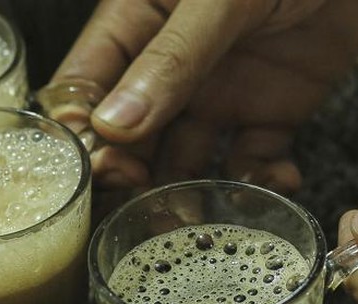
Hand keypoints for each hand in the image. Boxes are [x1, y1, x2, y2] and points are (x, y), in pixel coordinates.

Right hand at [51, 0, 357, 191]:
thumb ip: (171, 58)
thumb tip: (113, 126)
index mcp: (136, 25)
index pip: (85, 88)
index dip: (83, 133)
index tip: (100, 169)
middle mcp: (170, 69)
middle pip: (129, 139)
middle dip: (131, 179)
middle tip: (143, 211)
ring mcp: (219, 92)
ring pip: (186, 160)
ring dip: (187, 196)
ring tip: (198, 223)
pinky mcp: (272, 110)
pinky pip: (254, 160)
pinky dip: (261, 183)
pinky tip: (273, 186)